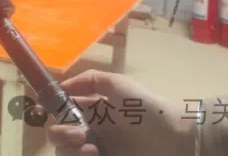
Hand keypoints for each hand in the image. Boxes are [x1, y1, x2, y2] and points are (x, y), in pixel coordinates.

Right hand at [47, 70, 194, 155]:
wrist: (179, 138)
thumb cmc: (149, 108)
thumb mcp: (120, 84)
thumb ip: (90, 80)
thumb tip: (61, 87)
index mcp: (93, 112)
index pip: (62, 113)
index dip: (52, 113)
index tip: (48, 112)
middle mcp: (92, 133)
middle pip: (58, 137)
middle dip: (60, 134)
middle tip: (78, 136)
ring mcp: (99, 152)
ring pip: (65, 154)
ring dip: (69, 151)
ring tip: (91, 150)